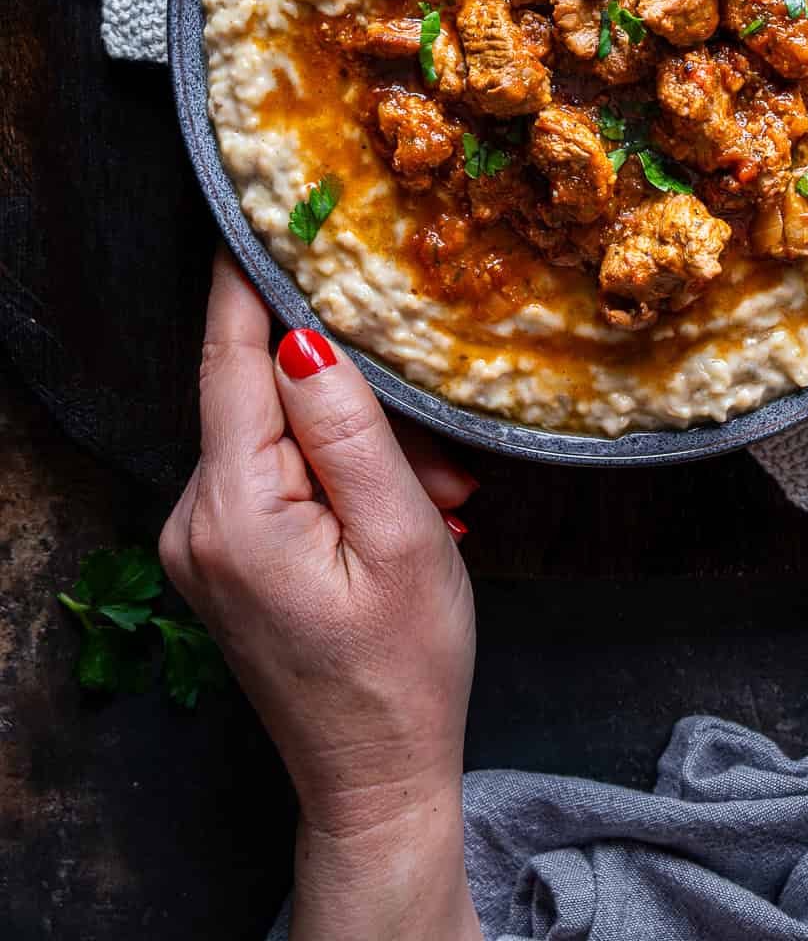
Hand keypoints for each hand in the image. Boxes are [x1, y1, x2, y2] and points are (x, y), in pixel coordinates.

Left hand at [160, 251, 481, 940]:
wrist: (375, 779)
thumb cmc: (403, 670)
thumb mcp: (401, 536)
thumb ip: (350, 428)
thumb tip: (303, 337)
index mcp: (234, 510)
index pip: (232, 358)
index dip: (250, 278)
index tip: (267, 205)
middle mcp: (194, 518)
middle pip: (264, 396)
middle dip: (352, 392)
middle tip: (437, 451)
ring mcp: (201, 541)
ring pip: (277, 434)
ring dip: (356, 441)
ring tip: (432, 493)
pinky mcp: (221, 555)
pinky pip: (275, 474)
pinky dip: (337, 472)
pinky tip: (395, 509)